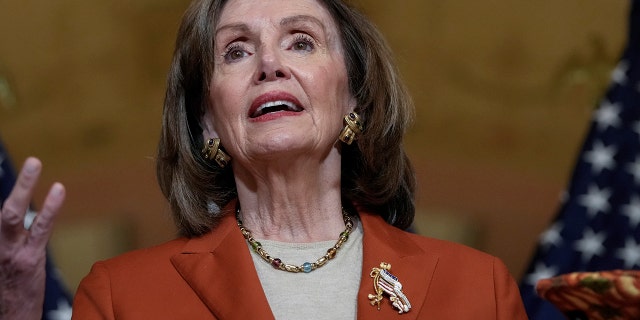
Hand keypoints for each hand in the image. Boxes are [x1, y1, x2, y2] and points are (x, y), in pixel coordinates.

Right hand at [0, 157, 64, 319]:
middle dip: (15, 183)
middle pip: (1, 209)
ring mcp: (7, 253)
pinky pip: (40, 229)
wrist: (9, 318)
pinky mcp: (28, 261)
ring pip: (12, 214)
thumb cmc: (4, 288)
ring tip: (34, 162)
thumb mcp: (2, 257)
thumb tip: (16, 213)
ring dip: (23, 185)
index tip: (27, 169)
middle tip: (32, 160)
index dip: (14, 194)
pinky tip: (58, 189)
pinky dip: (50, 208)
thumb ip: (6, 236)